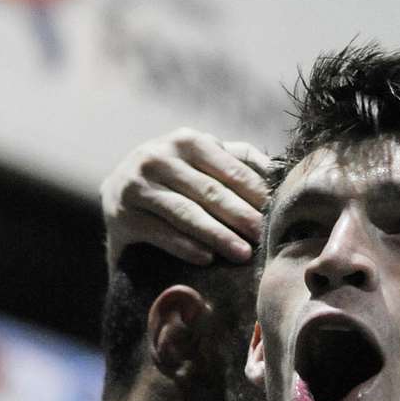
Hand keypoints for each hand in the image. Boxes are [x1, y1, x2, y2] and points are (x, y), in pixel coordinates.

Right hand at [101, 128, 269, 269]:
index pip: (229, 169)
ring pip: (186, 213)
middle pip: (210, 191)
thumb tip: (282, 172)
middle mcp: (158, 157)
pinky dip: (185, 246)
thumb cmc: (175, 180)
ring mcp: (137, 186)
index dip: (256, 193)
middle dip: (241, 216)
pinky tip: (207, 259)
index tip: (278, 214)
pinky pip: (160, 233)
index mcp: (187, 141)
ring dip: (218, 234)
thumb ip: (238, 161)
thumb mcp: (202, 162)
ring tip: (243, 254)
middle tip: (265, 237)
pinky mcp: (122, 216)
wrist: (118, 196)